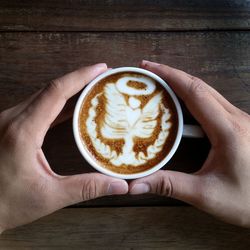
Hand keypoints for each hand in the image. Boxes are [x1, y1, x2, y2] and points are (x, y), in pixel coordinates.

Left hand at [0, 64, 127, 232]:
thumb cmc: (6, 204)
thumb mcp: (49, 197)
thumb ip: (86, 188)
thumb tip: (119, 185)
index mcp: (22, 132)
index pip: (56, 92)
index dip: (81, 77)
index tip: (100, 69)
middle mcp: (12, 120)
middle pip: (50, 88)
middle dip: (78, 79)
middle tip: (102, 76)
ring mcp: (9, 121)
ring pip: (43, 95)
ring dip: (68, 88)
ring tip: (91, 87)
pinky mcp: (10, 126)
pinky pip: (37, 106)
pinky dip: (57, 102)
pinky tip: (71, 106)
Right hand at [130, 60, 249, 226]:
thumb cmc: (248, 200)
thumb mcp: (206, 194)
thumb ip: (170, 185)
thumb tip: (137, 184)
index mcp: (229, 130)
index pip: (195, 92)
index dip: (170, 76)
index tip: (150, 68)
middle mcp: (236, 119)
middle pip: (200, 86)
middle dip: (172, 74)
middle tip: (149, 72)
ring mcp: (239, 120)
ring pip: (207, 92)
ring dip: (182, 84)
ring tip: (160, 83)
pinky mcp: (239, 125)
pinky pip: (212, 103)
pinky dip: (192, 97)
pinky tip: (179, 102)